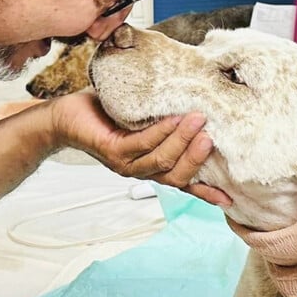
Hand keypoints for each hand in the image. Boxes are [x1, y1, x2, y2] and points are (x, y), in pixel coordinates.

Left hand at [51, 91, 231, 206]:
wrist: (66, 116)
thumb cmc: (106, 114)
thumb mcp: (144, 117)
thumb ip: (167, 116)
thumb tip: (200, 98)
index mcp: (151, 166)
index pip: (183, 183)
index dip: (206, 193)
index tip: (230, 198)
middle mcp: (140, 170)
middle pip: (176, 176)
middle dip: (197, 158)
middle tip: (214, 136)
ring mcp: (126, 163)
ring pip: (161, 160)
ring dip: (182, 141)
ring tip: (199, 119)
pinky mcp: (112, 151)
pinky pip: (141, 144)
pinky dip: (160, 132)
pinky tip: (173, 118)